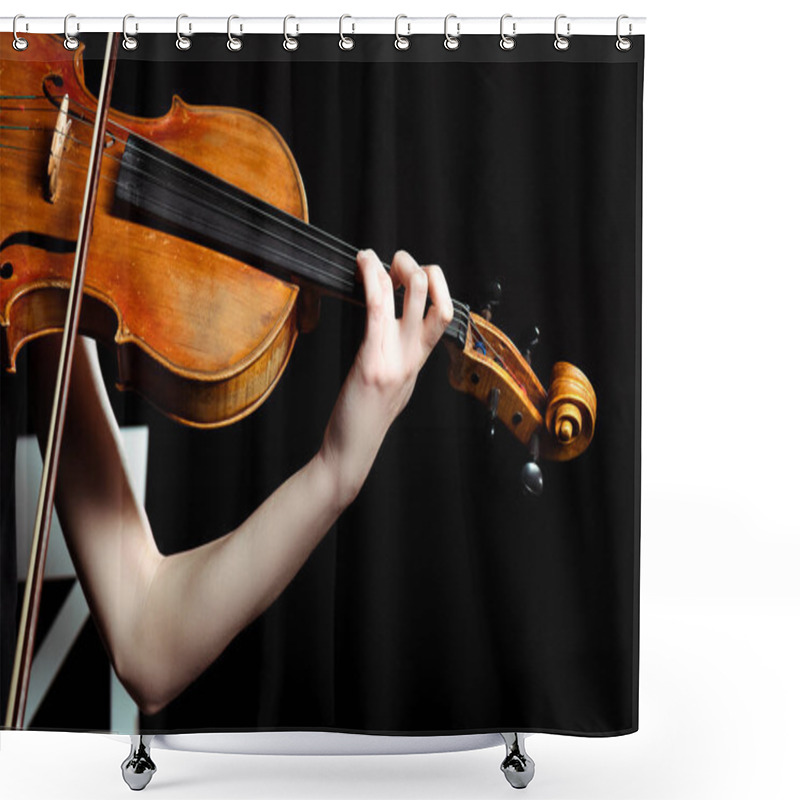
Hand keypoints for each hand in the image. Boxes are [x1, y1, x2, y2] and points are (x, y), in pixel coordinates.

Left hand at [318, 248, 453, 506]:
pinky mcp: (373, 361)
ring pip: (414, 297)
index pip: (443, 316)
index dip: (435, 287)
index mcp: (417, 363)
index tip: (410, 275)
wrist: (349, 453)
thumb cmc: (361, 422)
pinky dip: (372, 278)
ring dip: (398, 265)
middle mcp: (413, 358)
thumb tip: (391, 336)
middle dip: (421, 270)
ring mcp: (396, 359)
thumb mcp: (390, 389)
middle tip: (396, 262)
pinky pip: (379, 309)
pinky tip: (363, 262)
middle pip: (438, 301)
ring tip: (377, 255)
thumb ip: (398, 362)